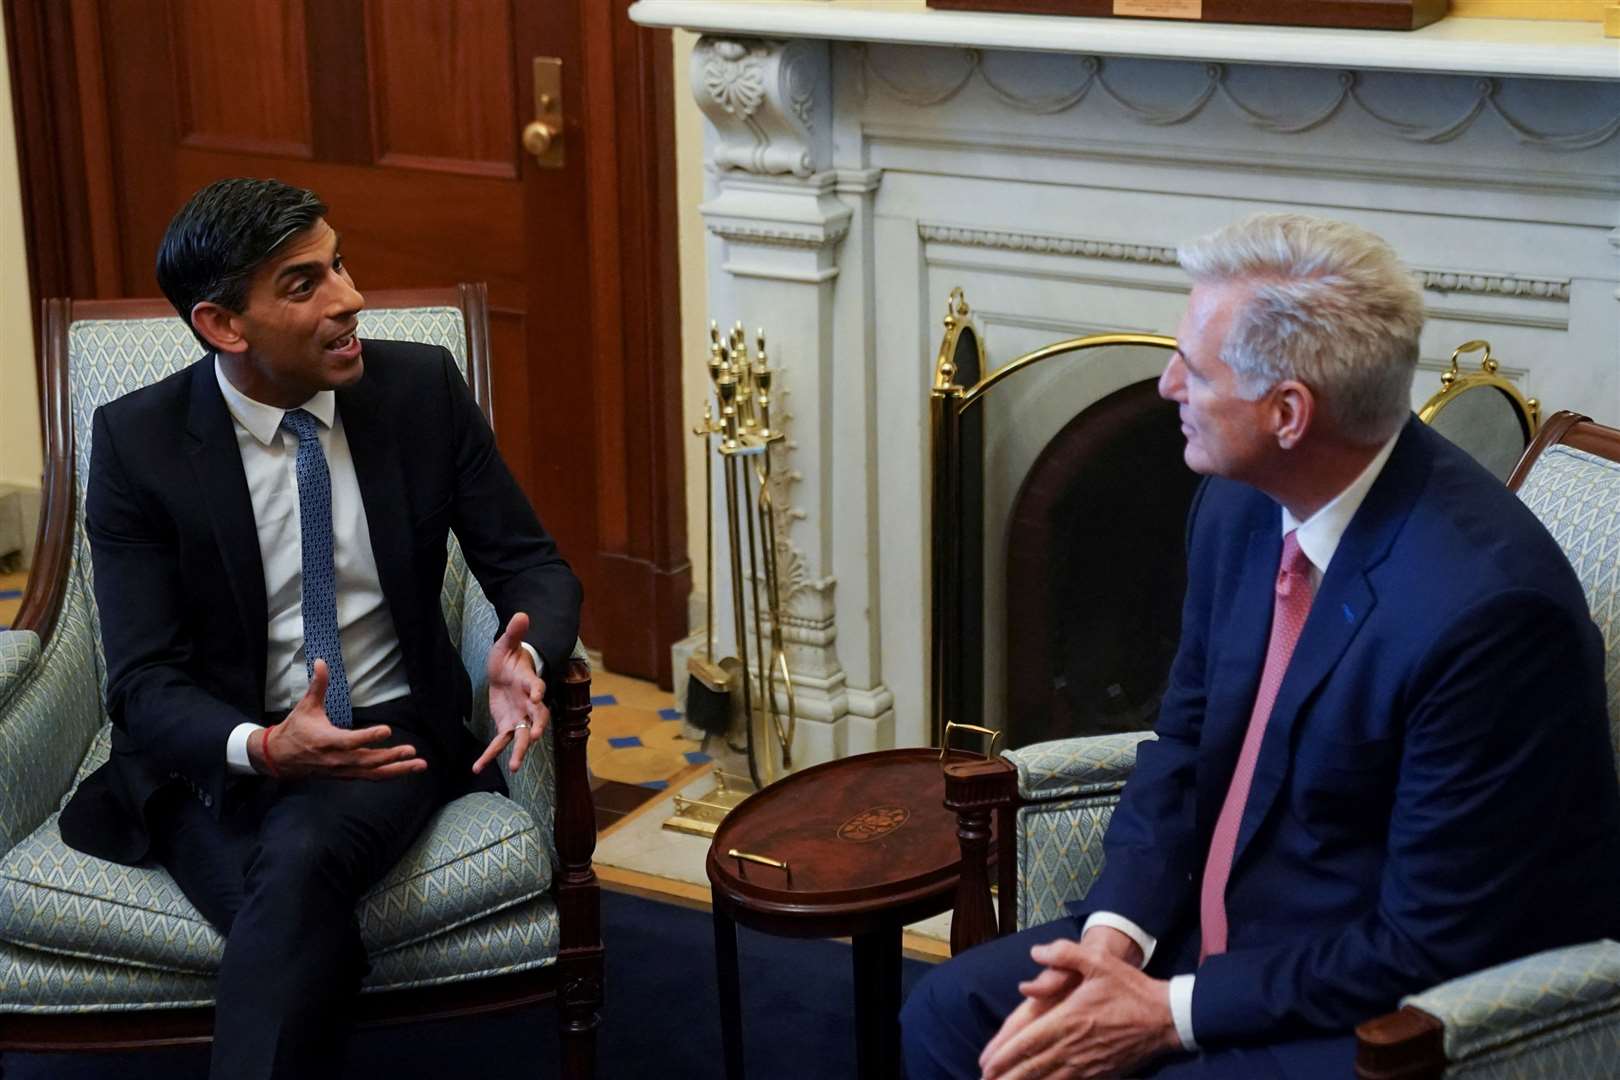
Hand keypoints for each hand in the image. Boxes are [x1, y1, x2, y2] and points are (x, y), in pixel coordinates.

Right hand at [252, 660, 426, 779]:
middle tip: (411, 750)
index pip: (350, 741)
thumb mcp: (306, 706)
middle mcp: (336, 759)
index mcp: (326, 741)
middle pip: (367, 761)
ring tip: (419, 764)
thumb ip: (318, 685)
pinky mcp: (345, 775)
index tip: (386, 730)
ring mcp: (342, 770)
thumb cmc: (295, 730)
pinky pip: (370, 777)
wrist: (278, 758)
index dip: (368, 737)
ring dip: (397, 770)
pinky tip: (406, 770)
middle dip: (390, 757)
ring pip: (373, 773)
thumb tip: (321, 661)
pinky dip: (388, 775)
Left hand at [473, 612, 548, 774]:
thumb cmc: (510, 657)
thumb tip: (521, 614)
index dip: (538, 692)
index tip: (537, 698)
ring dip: (517, 752)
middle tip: (532, 740)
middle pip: (537, 718)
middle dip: (535, 729)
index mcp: (530, 682)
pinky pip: (500, 743)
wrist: (508, 671)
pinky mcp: (507, 725)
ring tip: (513, 767)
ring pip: (521, 737)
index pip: (537, 687)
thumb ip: (514, 632)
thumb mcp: (508, 643)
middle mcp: (529, 703)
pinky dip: (489, 756)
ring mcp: (519, 717)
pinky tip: (477, 768)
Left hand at [979, 937, 1178, 1079]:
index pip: (1028, 1041)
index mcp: (1068, 1019)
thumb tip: (1035, 952)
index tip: (985, 1064)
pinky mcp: (1101, 1073)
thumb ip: (1064, 953)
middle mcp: (1074, 1045)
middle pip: (1032, 1067)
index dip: (1004, 1055)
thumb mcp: (1098, 960)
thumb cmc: (1130, 988)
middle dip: (1007, 1077)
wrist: (1166, 1017)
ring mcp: (1088, 1064)